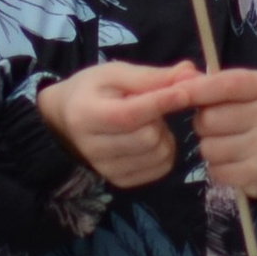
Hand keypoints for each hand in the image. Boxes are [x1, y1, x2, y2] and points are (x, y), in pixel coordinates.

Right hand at [35, 59, 202, 187]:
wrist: (65, 120)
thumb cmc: (92, 90)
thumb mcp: (115, 74)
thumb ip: (152, 76)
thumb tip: (191, 74)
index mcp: (85, 115)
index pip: (129, 114)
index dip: (161, 103)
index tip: (187, 91)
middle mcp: (92, 149)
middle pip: (149, 136)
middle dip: (159, 117)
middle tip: (150, 106)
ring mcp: (106, 169)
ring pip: (159, 153)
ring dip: (163, 134)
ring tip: (147, 121)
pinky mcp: (120, 181)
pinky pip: (161, 168)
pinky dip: (164, 151)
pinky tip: (148, 139)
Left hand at [181, 67, 256, 204]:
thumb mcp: (247, 91)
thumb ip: (215, 83)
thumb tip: (179, 80)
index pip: (227, 84)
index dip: (196, 89)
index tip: (174, 93)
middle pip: (210, 119)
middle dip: (203, 124)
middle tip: (219, 126)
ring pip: (208, 147)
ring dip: (209, 148)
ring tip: (229, 145)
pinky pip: (215, 170)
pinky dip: (217, 168)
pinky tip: (234, 162)